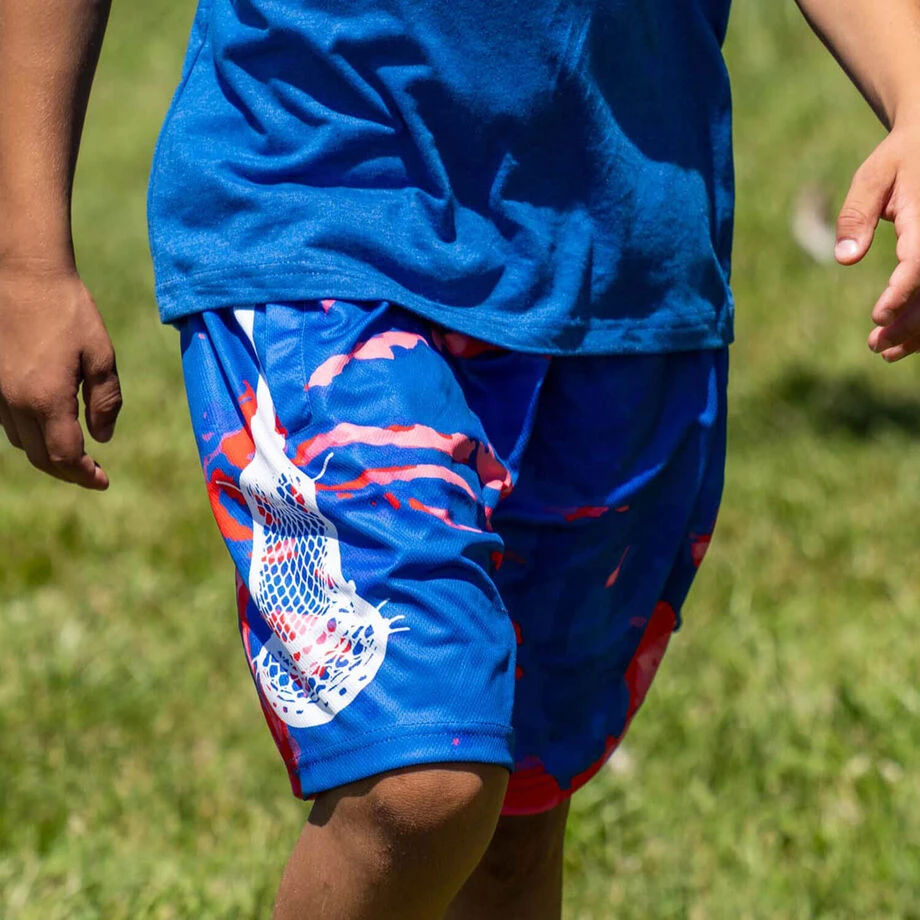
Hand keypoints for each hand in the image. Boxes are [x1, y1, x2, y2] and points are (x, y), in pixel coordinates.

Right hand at [0, 264, 121, 488]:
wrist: (21, 274)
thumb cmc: (67, 310)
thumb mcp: (101, 355)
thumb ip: (105, 401)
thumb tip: (103, 438)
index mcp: (46, 398)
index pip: (65, 456)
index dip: (84, 475)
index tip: (103, 480)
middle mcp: (14, 402)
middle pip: (40, 457)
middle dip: (68, 472)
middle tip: (93, 474)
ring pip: (21, 443)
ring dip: (48, 455)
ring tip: (75, 455)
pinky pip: (7, 423)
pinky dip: (30, 435)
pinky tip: (50, 427)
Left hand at [834, 121, 919, 361]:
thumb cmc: (900, 158)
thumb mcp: (872, 177)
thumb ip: (856, 215)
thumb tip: (845, 259)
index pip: (919, 262)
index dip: (902, 293)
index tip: (878, 317)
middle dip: (910, 323)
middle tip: (876, 346)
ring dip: (919, 330)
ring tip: (884, 352)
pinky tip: (904, 343)